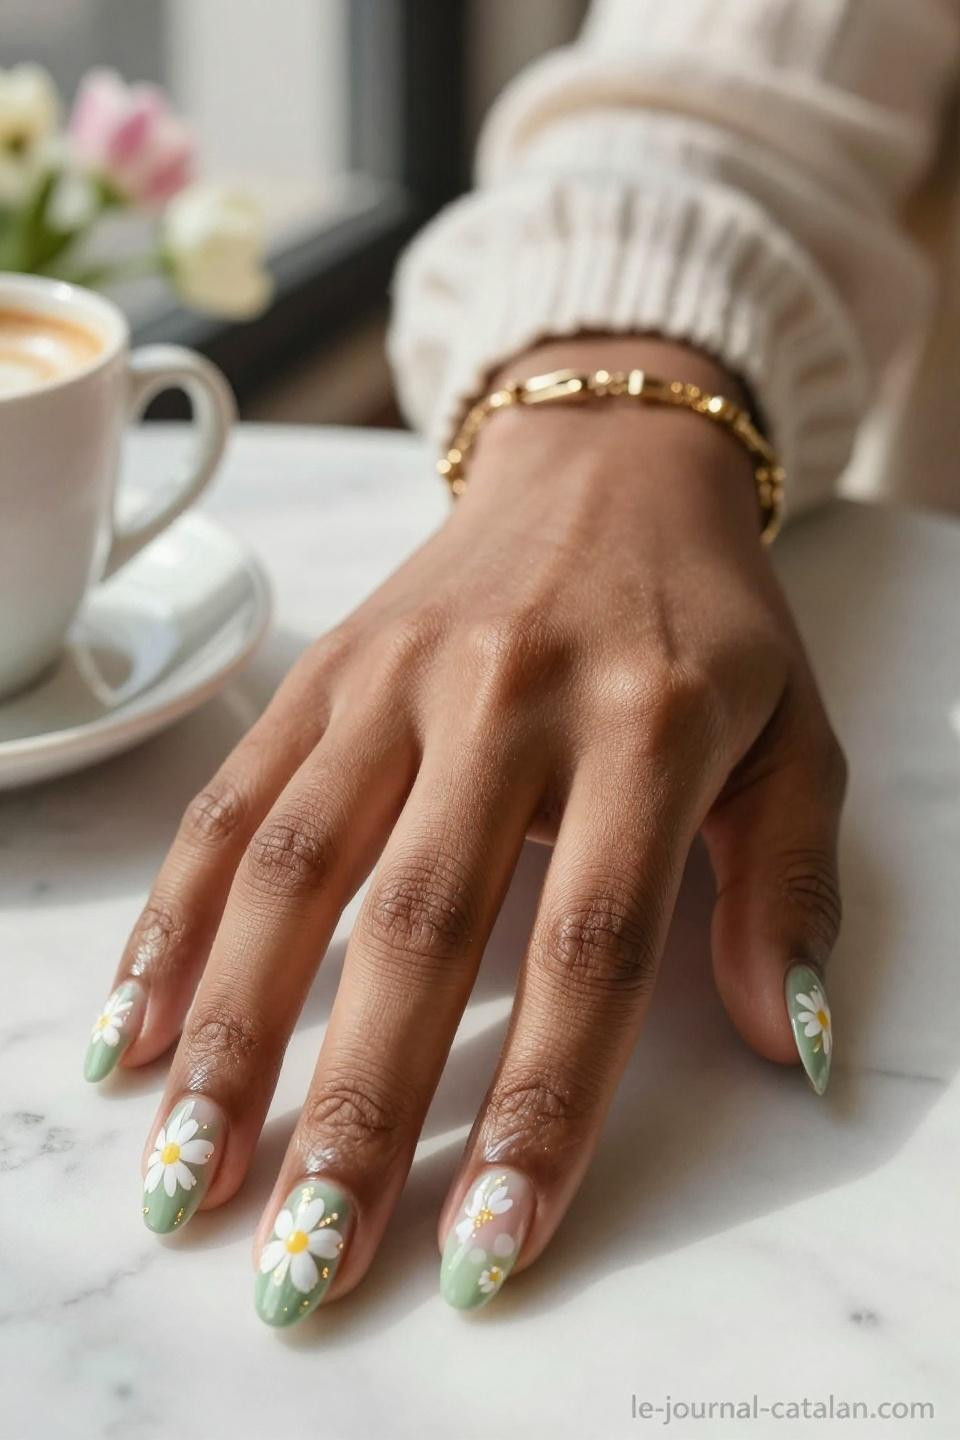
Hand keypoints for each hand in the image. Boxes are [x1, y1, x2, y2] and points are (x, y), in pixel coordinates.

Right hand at [86, 336, 844, 1320]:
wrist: (606, 469)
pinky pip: (233, 800)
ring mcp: (398, 678)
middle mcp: (509, 697)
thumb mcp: (799, 739)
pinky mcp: (321, 671)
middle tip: (310, 1258)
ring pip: (295, 867)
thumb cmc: (711, 626)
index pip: (594, 946)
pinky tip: (132, 1029)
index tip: (487, 1247)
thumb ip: (789, 890)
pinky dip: (175, 919)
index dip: (538, 1106)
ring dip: (232, 1033)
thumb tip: (785, 1048)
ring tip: (187, 1175)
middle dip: (359, 1107)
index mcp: (651, 724)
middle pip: (420, 926)